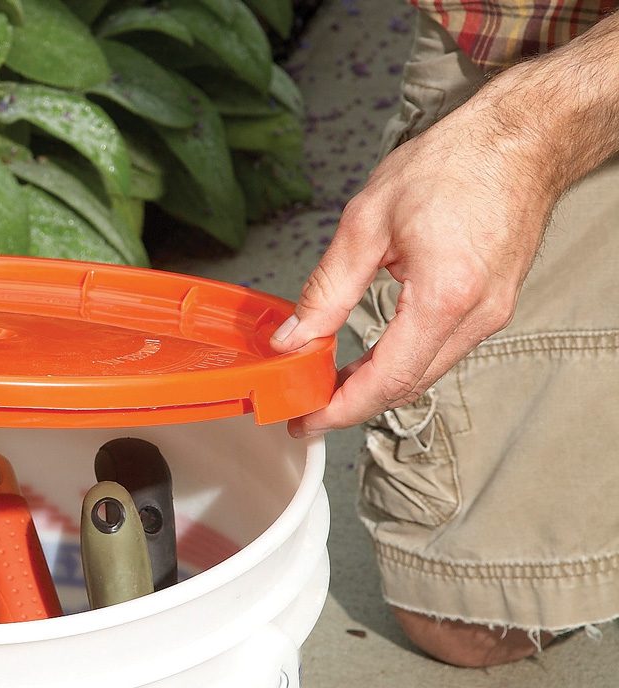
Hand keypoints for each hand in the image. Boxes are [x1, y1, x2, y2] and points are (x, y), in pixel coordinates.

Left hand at [270, 80, 560, 436]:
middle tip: (306, 406)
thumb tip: (294, 336)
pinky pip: (442, 351)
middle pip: (407, 386)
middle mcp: (476, 315)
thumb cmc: (453, 164)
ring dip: (377, 384)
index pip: (386, 380)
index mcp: (444, 296)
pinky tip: (371, 356)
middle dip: (353, 404)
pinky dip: (403, 361)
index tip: (305, 421)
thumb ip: (327, 289)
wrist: (520, 139)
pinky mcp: (494, 306)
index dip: (340, 409)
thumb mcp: (367, 222)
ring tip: (329, 383)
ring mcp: (492, 314)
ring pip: (426, 373)